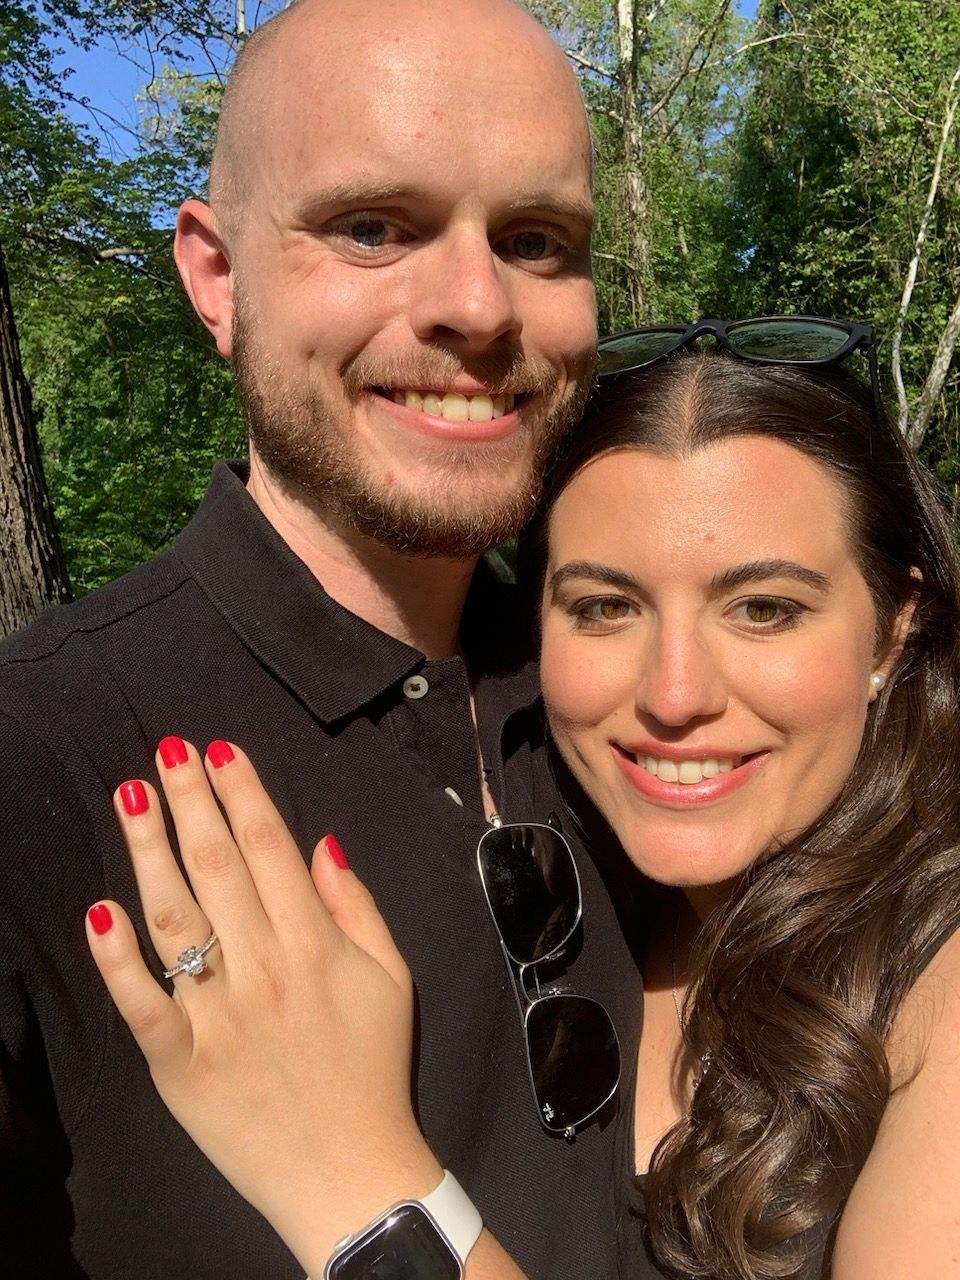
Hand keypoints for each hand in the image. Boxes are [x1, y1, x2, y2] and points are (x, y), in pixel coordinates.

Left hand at [84, 738, 441, 1274]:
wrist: (351, 1173)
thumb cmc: (373, 1068)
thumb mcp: (392, 978)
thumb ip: (356, 907)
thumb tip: (319, 842)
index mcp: (315, 944)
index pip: (270, 848)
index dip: (242, 792)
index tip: (218, 749)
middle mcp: (264, 968)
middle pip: (218, 866)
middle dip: (191, 800)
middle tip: (167, 749)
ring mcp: (218, 1015)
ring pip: (174, 918)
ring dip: (149, 852)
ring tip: (131, 797)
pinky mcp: (180, 1062)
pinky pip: (142, 1004)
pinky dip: (118, 960)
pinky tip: (99, 912)